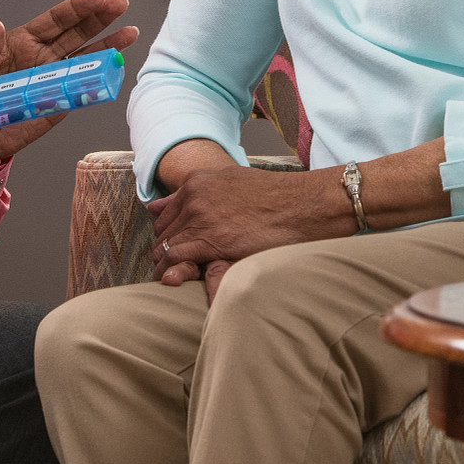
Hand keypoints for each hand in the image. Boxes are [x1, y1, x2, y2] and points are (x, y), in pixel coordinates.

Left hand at [0, 0, 138, 168]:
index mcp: (22, 42)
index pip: (54, 21)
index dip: (76, 8)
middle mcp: (43, 58)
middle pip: (77, 34)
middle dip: (100, 18)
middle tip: (120, 4)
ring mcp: (53, 82)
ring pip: (86, 59)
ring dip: (108, 46)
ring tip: (130, 33)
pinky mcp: (58, 106)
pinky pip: (82, 92)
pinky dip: (99, 82)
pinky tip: (116, 70)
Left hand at [148, 164, 348, 283]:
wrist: (305, 205)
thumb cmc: (277, 198)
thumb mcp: (231, 183)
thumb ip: (197, 193)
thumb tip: (158, 205)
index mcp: (198, 181)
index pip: (165, 213)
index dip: (168, 234)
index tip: (173, 248)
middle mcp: (194, 196)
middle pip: (162, 231)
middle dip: (165, 250)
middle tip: (170, 268)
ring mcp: (200, 217)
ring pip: (165, 246)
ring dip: (166, 264)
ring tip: (172, 278)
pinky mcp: (210, 239)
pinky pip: (175, 258)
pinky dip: (172, 272)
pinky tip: (176, 281)